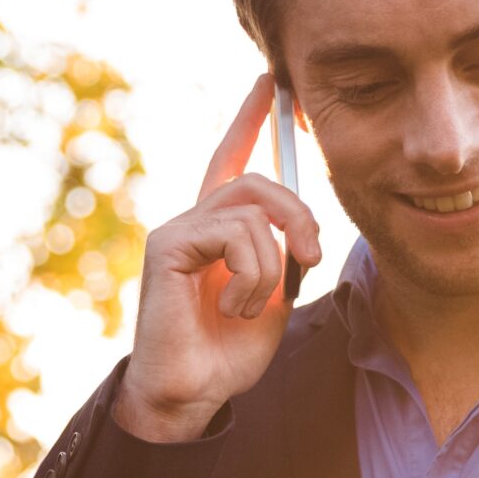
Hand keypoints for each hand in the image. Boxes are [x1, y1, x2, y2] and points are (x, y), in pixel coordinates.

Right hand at [113, 73, 323, 442]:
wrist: (191, 395)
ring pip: (253, 211)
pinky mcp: (167, 245)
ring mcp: (177, 230)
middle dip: (299, 214)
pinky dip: (250, 277)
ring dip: (272, 265)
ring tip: (253, 307)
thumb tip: (302, 225)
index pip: (234, 160)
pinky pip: (233, 235)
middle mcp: (194, 221)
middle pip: (258, 181)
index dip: (249, 120)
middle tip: (311, 257)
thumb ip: (285, 254)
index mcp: (218, 230)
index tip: (267, 82)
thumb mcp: (275, 296)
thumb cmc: (227, 353)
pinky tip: (229, 308)